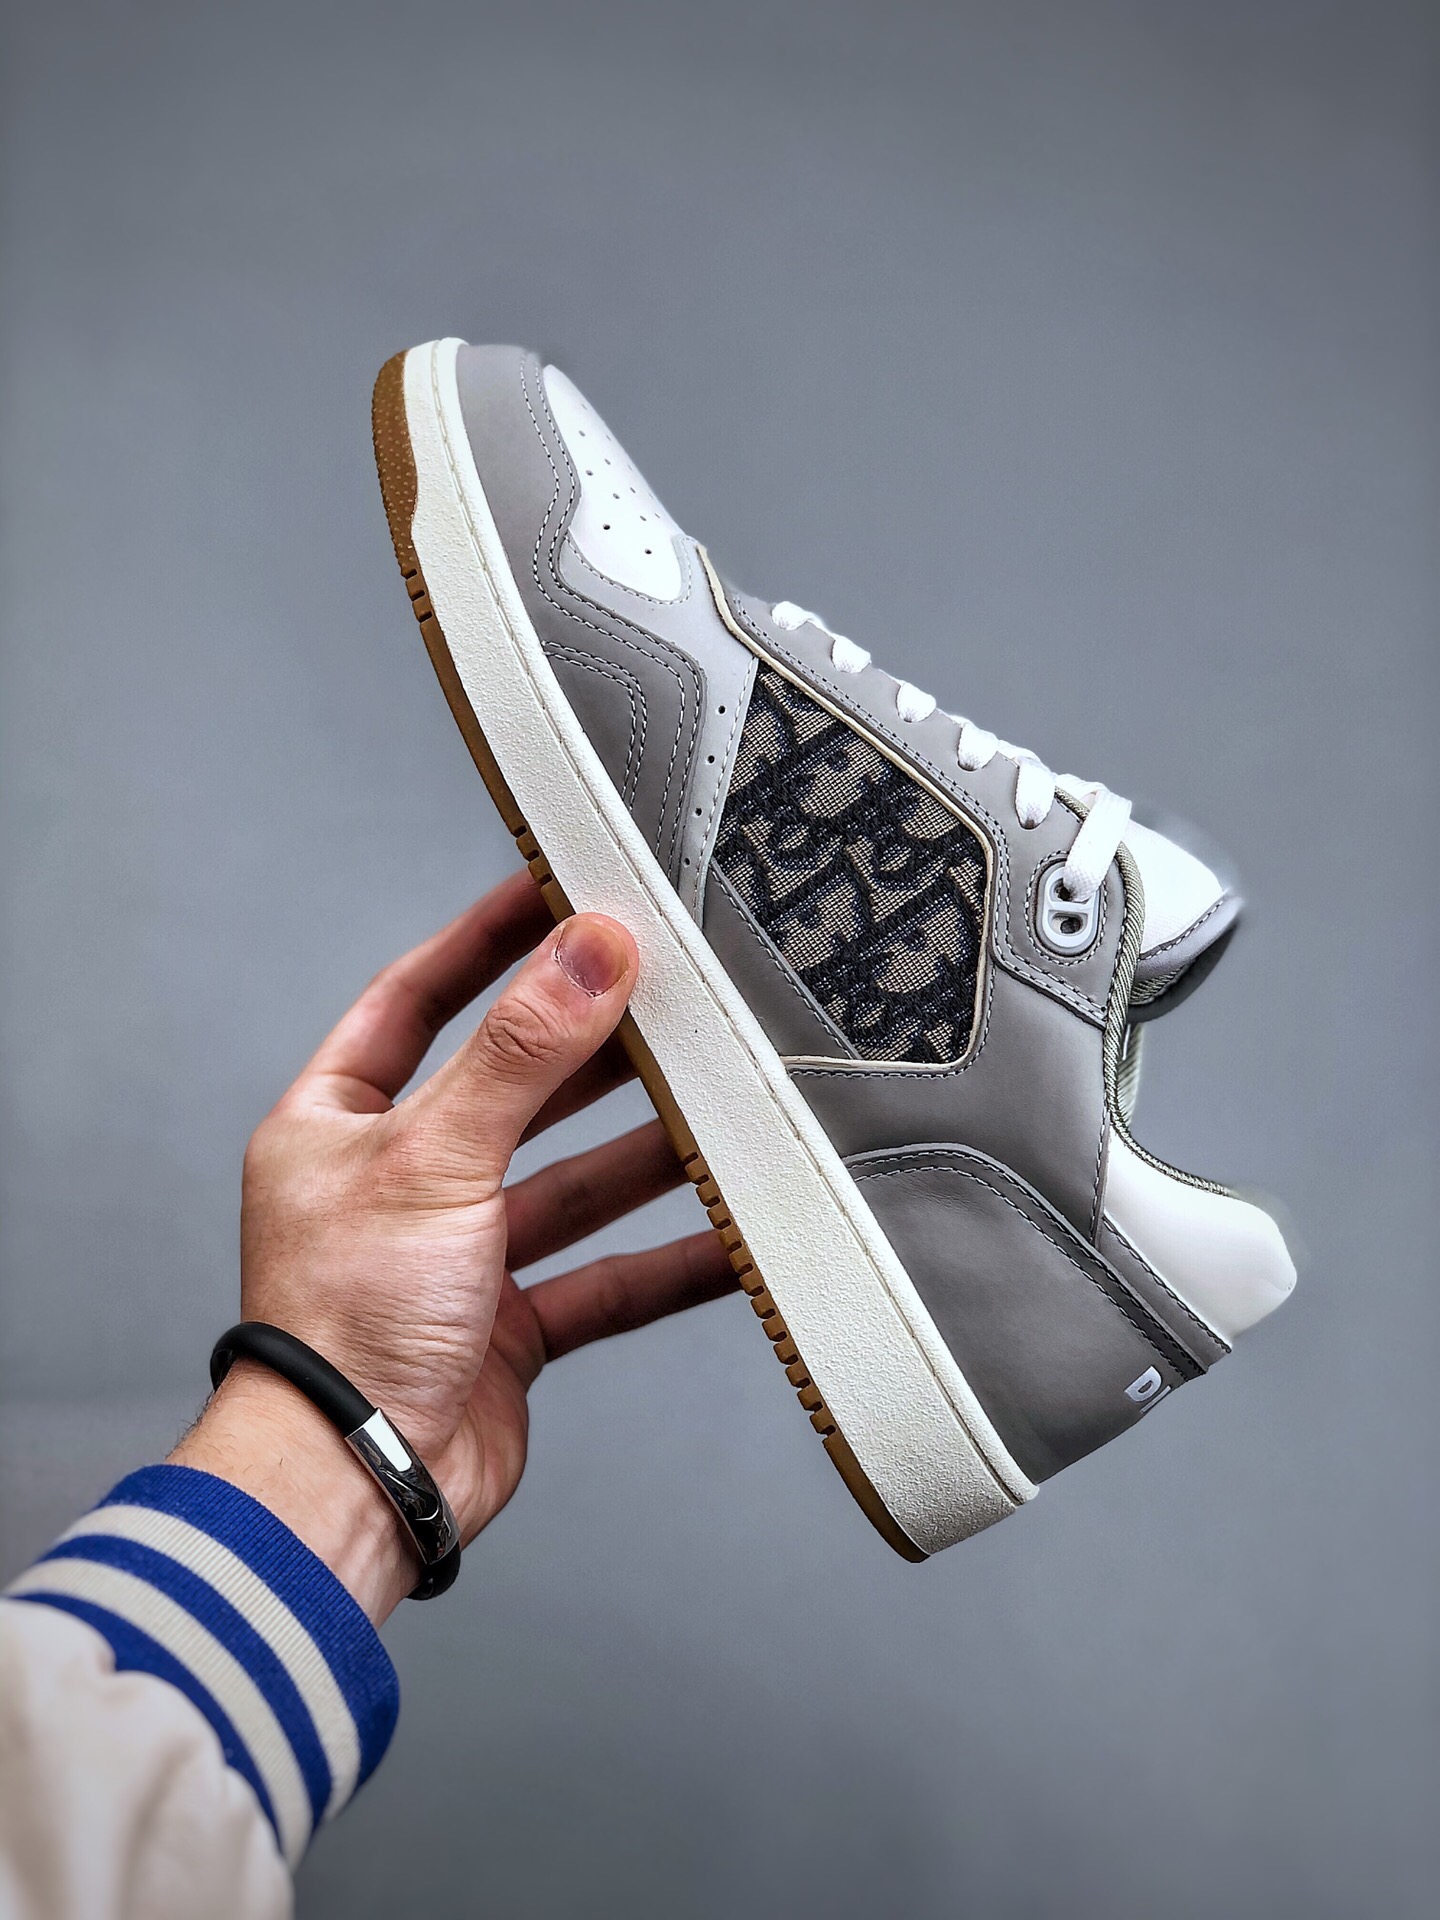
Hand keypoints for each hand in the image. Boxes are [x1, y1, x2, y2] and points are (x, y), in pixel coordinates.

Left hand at [171, 871, 733, 1618]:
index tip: (555, 888)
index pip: (416, 999)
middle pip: (512, 1089)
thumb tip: (590, 948)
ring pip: (572, 1182)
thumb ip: (520, 1053)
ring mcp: (457, 1258)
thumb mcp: (434, 1158)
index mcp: (339, 1125)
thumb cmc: (344, 1326)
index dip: (486, 942)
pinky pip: (606, 1279)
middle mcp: (396, 1184)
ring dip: (644, 1150)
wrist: (352, 1488)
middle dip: (592, 1047)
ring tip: (724, 1100)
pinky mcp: (509, 1327)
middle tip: (673, 992)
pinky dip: (669, 1260)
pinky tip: (735, 1236)